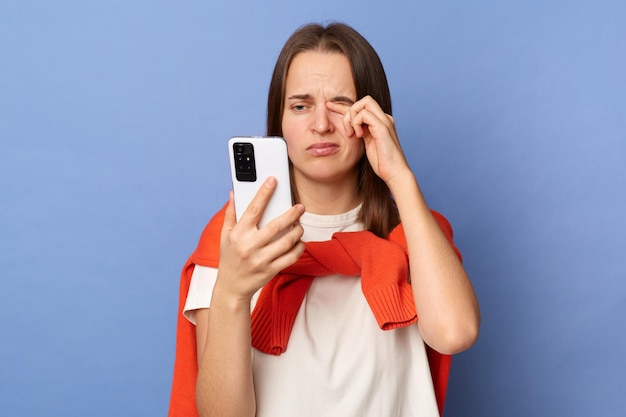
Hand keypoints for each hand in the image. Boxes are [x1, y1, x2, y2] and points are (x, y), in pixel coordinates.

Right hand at [216, 177, 304, 301]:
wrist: (231, 288)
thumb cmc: (229, 258)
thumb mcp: (224, 235)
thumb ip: (230, 214)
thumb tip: (233, 193)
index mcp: (238, 234)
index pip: (253, 209)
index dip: (264, 193)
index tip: (273, 181)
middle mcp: (249, 246)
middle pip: (276, 225)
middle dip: (292, 214)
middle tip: (300, 207)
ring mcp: (260, 260)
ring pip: (287, 241)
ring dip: (297, 231)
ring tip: (299, 226)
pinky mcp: (270, 271)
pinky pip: (291, 257)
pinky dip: (298, 248)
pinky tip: (299, 242)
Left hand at [327, 96, 410, 184]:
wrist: (394, 172)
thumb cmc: (382, 162)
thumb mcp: (368, 143)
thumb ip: (361, 132)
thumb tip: (350, 127)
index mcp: (381, 121)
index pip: (361, 107)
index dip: (343, 105)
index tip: (329, 106)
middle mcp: (384, 118)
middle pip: (364, 100)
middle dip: (349, 110)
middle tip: (347, 130)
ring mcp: (385, 121)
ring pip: (364, 103)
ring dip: (352, 118)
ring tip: (353, 134)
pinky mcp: (382, 127)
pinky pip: (364, 114)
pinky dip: (357, 123)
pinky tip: (359, 136)